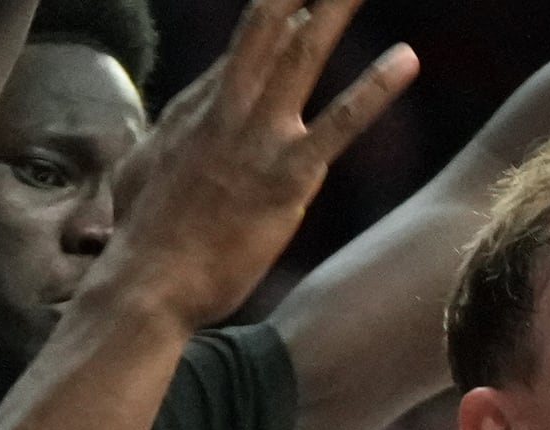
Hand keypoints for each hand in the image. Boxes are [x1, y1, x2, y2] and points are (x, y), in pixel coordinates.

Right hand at [88, 0, 419, 330]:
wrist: (148, 282)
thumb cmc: (143, 239)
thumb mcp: (142, 173)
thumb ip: (164, 144)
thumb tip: (166, 136)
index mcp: (197, 107)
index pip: (246, 49)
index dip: (278, 16)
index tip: (304, 1)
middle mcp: (227, 107)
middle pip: (268, 28)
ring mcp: (258, 137)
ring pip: (303, 55)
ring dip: (336, 10)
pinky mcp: (287, 177)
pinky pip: (340, 123)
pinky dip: (376, 88)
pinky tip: (408, 59)